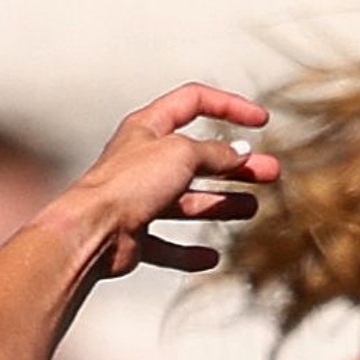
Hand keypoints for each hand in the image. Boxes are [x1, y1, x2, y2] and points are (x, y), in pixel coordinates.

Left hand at [57, 82, 280, 281]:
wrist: (90, 232)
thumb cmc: (128, 184)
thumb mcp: (182, 154)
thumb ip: (213, 153)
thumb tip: (238, 154)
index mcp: (148, 128)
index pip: (195, 102)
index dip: (230, 106)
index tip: (260, 121)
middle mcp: (142, 162)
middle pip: (198, 159)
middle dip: (236, 166)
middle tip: (269, 173)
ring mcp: (137, 201)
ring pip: (186, 202)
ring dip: (220, 204)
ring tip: (251, 210)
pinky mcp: (133, 238)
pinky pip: (166, 246)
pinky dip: (188, 253)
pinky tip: (211, 257)